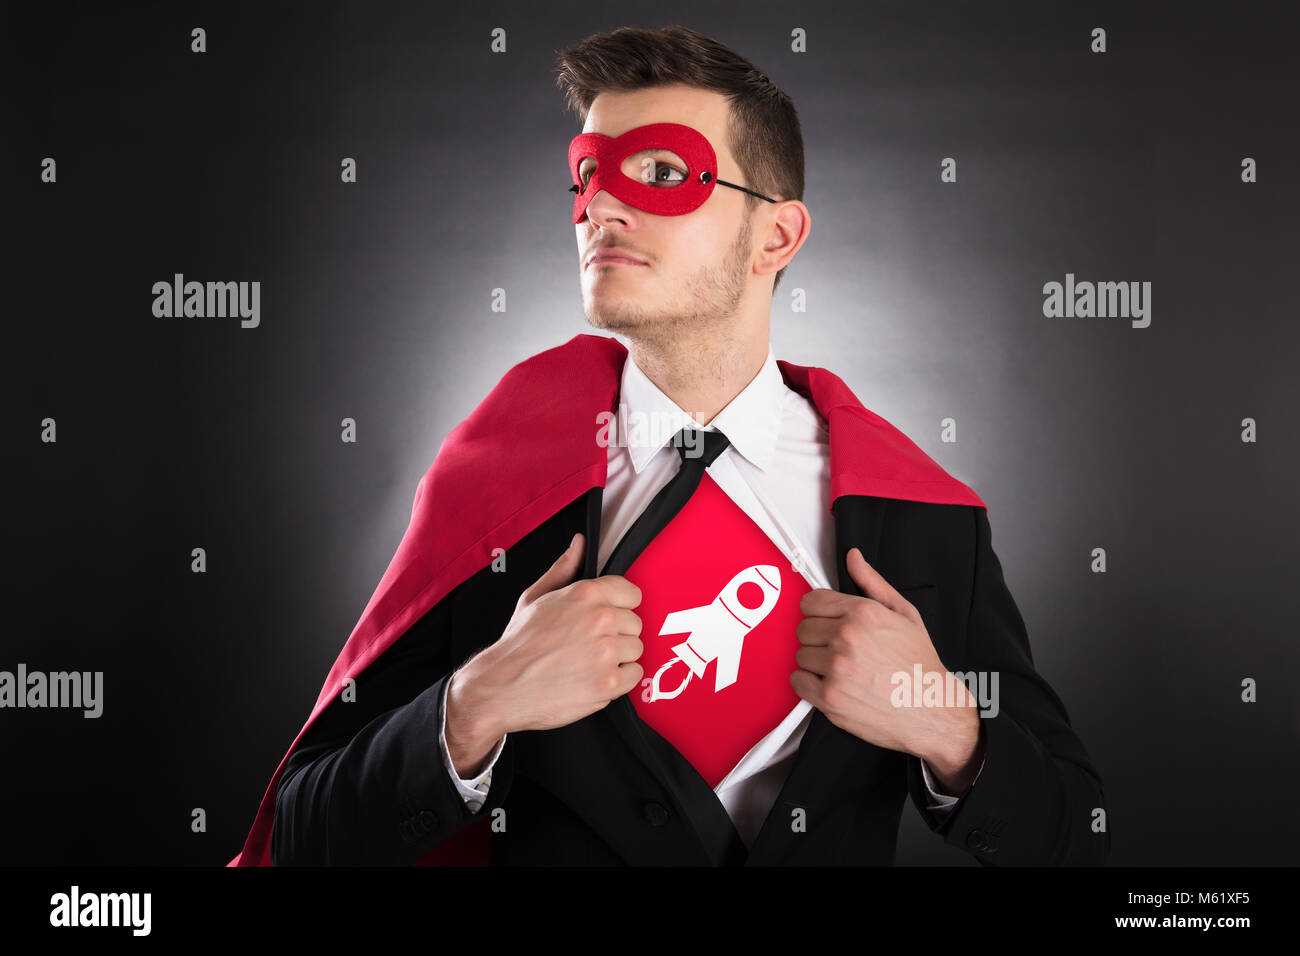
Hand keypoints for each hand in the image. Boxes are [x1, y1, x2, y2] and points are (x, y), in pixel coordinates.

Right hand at [450, 533, 644, 744]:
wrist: (502, 686)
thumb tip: (580, 543)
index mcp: (586, 593)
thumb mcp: (535, 597)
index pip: (632, 593)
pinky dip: (619, 679)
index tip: (606, 618)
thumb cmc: (519, 644)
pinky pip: (635, 674)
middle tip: (589, 644)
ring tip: (589, 661)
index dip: (619, 606)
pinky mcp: (609, 682)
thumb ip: (564, 568)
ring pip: (635, 649)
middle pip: (635, 623)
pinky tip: (594, 677)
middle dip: (616, 634)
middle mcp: (600, 619)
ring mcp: (606, 652)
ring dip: (618, 657)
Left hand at [791, 548, 981, 783]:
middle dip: (818, 638)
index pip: (811, 601)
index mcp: (863, 612)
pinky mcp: (830, 696)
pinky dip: (809, 685)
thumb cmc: (919, 663)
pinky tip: (833, 684)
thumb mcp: (905, 614)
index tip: (827, 623)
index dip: (818, 613)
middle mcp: (847, 636)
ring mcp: (837, 667)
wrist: (932, 709)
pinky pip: (798, 681)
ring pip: (800, 655)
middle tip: (840, 650)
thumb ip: (873, 583)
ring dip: (815, 663)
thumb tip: (853, 557)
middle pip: (803, 628)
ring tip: (842, 669)